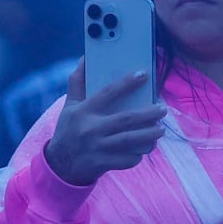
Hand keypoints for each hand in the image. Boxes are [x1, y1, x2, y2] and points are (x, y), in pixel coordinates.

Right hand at [44, 59, 166, 186]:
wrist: (59, 165)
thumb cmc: (68, 130)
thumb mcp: (69, 106)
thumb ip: (77, 82)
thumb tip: (85, 58)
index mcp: (83, 111)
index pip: (108, 93)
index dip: (127, 83)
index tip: (144, 74)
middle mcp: (90, 128)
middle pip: (126, 119)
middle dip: (149, 113)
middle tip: (162, 109)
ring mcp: (97, 148)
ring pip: (131, 140)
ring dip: (150, 135)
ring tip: (161, 130)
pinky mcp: (103, 163)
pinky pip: (128, 159)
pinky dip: (140, 153)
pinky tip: (146, 147)